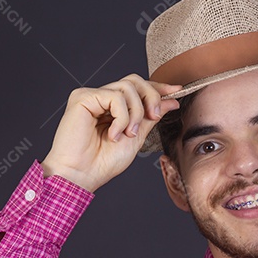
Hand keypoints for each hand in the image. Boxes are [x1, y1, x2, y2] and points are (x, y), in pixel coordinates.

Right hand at [41, 74, 181, 191]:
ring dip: (135, 113)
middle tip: (154, 117)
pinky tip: (113, 134)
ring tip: (128, 134)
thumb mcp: (136, 137)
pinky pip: (114, 97)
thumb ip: (150, 117)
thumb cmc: (102, 163)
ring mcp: (91, 96)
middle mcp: (101, 98)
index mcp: (112, 107)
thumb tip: (170, 100)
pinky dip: (121, 117)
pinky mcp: (82, 98)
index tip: (176, 91)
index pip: (137, 88)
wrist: (81, 176)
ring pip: (127, 87)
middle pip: (134, 81)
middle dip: (151, 97)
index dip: (158, 87)